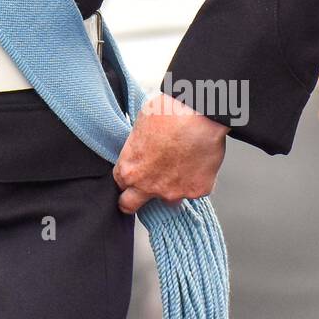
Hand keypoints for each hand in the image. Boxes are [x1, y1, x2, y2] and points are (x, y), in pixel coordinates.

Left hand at [112, 91, 227, 213]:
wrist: (198, 114)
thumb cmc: (167, 113)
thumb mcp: (139, 127)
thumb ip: (137, 149)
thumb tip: (141, 150)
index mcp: (130, 170)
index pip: (119, 185)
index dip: (125, 180)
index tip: (130, 178)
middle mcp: (149, 187)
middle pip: (131, 204)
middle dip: (133, 200)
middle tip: (141, 192)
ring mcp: (175, 192)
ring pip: (169, 198)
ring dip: (171, 187)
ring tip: (179, 164)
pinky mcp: (198, 191)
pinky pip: (193, 189)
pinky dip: (195, 179)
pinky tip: (196, 161)